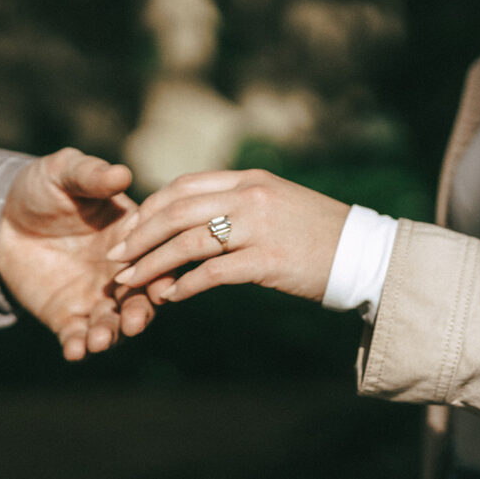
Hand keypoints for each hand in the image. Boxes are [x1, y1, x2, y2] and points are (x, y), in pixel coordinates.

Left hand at [0, 147, 153, 360]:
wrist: (3, 216)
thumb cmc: (43, 187)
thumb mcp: (64, 173)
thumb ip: (91, 175)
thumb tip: (121, 172)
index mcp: (129, 237)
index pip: (154, 256)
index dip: (161, 272)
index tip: (161, 287)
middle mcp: (119, 271)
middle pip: (139, 298)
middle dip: (140, 313)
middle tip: (133, 323)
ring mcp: (95, 296)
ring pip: (112, 323)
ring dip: (110, 335)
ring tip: (99, 341)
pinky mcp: (67, 315)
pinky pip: (77, 335)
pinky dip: (79, 346)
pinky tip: (75, 351)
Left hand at [107, 169, 350, 302]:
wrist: (364, 253)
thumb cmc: (317, 232)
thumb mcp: (276, 201)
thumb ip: (236, 202)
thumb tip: (192, 216)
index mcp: (249, 179)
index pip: (184, 186)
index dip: (150, 208)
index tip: (128, 229)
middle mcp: (250, 197)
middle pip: (177, 211)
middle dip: (139, 235)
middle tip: (115, 257)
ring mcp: (259, 227)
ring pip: (188, 242)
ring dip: (153, 263)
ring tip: (130, 281)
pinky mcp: (267, 260)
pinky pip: (213, 273)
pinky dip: (186, 286)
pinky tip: (170, 299)